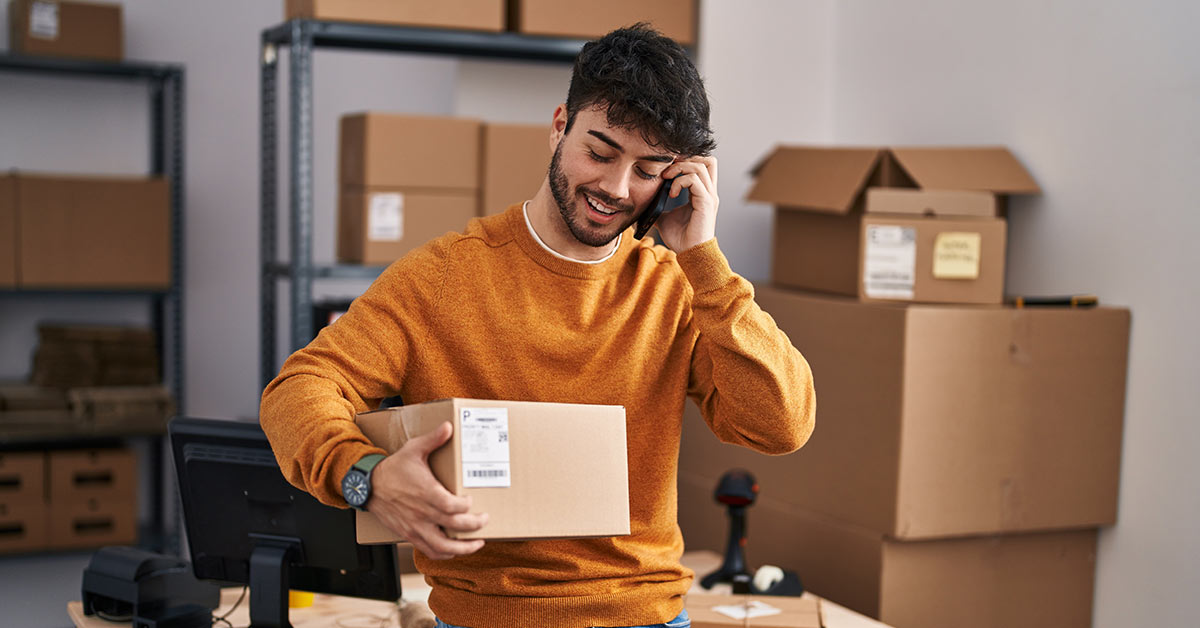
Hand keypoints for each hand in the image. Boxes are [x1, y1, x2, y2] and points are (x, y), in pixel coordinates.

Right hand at [367, 421, 487, 559]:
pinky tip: (455, 550)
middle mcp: (421, 513)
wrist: (369, 486)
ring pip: (442, 546)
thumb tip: (449, 426)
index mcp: (425, 492)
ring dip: (463, 548)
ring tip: (477, 543)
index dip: (466, 506)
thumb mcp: (413, 449)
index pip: (452, 506)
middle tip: (485, 520)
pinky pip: (429, 551)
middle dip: (474, 526)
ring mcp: (415, 527)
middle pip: (453, 526)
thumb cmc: (393, 468)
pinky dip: (444, 554)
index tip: (471, 499)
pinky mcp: (409, 535)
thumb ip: (433, 439)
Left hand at [654, 155, 718, 251]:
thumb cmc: (681, 238)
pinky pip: (694, 180)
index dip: (686, 160)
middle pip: (707, 160)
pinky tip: (671, 193)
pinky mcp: (706, 202)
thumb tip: (641, 205)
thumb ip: (658, 208)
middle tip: (668, 170)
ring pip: (700, 166)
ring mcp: (709, 196)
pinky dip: (679, 181)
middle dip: (685, 159)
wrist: (691, 254)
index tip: (668, 168)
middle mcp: (709, 192)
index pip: (702, 165)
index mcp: (702, 193)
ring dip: (680, 168)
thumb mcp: (664, 218)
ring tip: (666, 179)